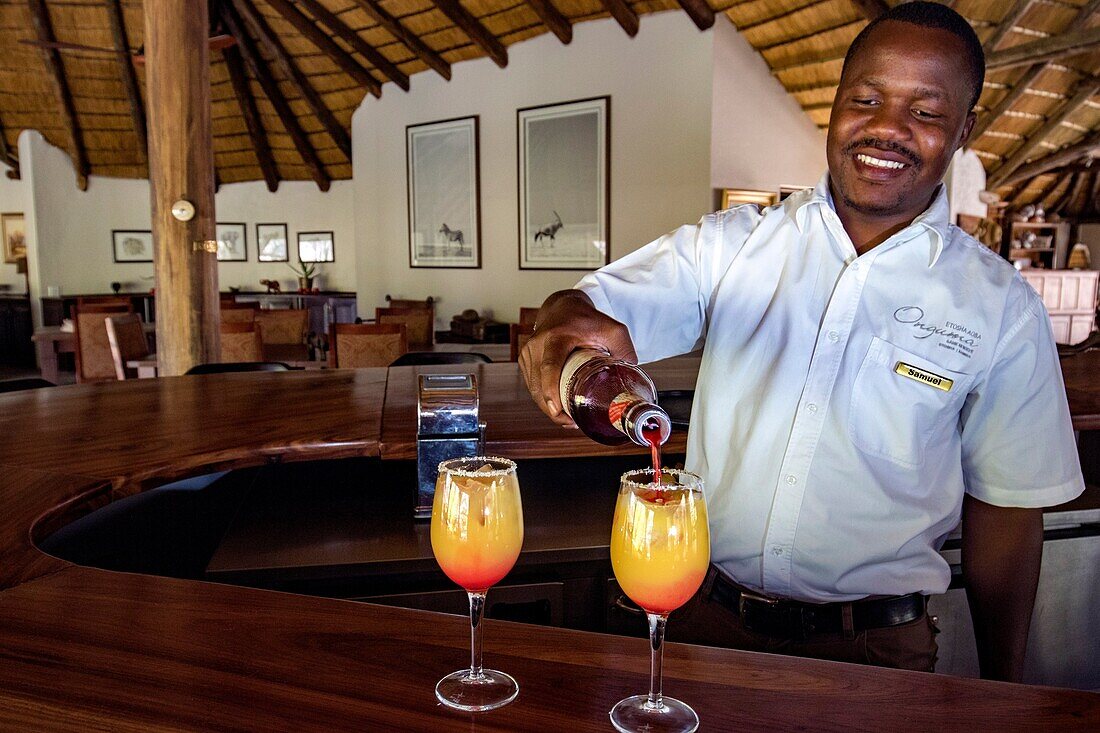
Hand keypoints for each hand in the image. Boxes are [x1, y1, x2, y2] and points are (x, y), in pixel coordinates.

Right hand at [519, 290, 637, 427]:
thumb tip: (631, 380)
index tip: (556, 409)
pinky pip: (532, 386)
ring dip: (548, 408)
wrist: (563, 307)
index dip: (551, 390)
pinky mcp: (525, 360)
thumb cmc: (587, 319)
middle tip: (573, 423)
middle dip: (554, 409)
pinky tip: (558, 408)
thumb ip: (625, 351)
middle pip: (539, 385)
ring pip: (534, 389)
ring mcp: (528, 353)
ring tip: (568, 419)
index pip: (550, 366)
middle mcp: (537, 344)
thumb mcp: (613, 329)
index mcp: (556, 337)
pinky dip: (543, 399)